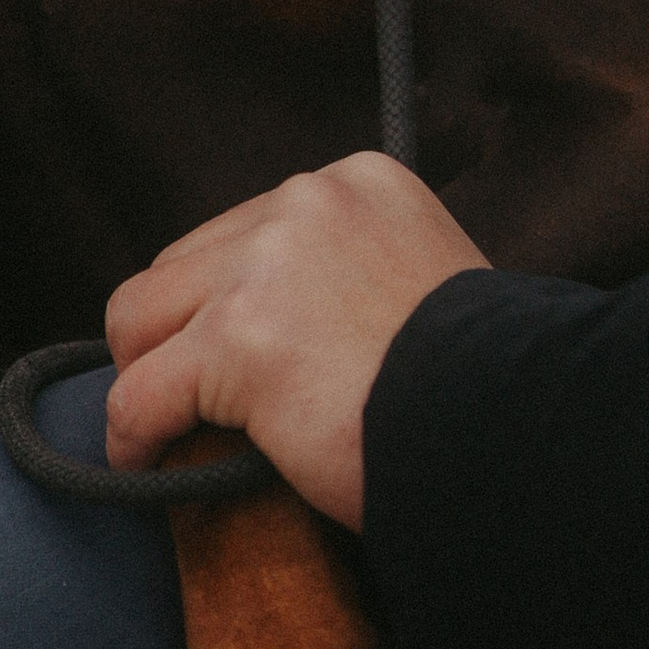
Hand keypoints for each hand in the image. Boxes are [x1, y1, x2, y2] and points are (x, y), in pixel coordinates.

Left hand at [103, 155, 487, 528]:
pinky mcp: (238, 343)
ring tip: (161, 429)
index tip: (238, 354)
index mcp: (359, 183)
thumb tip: (311, 332)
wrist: (517, 427)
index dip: (230, 298)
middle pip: (183, 264)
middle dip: (180, 332)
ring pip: (140, 316)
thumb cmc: (491, 384)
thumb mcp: (434, 286)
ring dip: (147, 374)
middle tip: (195, 399)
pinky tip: (144, 465)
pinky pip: (141, 393)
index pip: (248, 230)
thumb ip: (365, 279)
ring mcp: (266, 268)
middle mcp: (305, 204)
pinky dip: (132, 435)